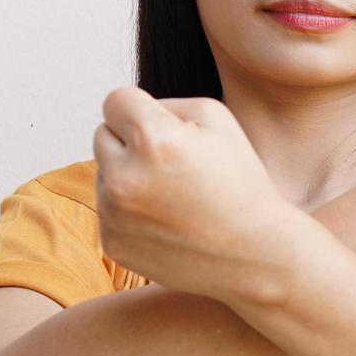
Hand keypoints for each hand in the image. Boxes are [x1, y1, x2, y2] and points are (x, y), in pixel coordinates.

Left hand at [92, 86, 295, 306]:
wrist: (253, 254)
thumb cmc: (239, 180)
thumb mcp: (216, 119)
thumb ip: (163, 103)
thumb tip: (124, 112)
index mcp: (153, 140)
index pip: (115, 101)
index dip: (140, 108)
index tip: (162, 125)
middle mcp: (125, 178)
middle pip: (102, 134)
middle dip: (130, 139)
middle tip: (171, 160)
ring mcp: (114, 215)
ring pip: (103, 172)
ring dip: (128, 174)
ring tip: (173, 193)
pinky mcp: (112, 242)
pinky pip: (107, 207)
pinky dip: (129, 208)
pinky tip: (167, 218)